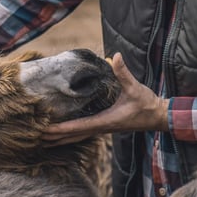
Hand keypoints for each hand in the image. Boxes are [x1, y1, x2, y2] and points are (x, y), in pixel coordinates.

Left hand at [42, 53, 168, 145]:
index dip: (62, 129)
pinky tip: (67, 133)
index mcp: (106, 120)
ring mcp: (104, 128)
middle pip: (75, 136)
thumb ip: (124, 72)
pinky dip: (73, 134)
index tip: (46, 131)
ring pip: (79, 136)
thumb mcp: (135, 87)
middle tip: (37, 138)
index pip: (80, 127)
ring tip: (46, 139)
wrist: (159, 117)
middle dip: (57, 137)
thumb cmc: (147, 104)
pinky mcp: (107, 126)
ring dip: (63, 138)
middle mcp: (103, 127)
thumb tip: (116, 56)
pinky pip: (86, 133)